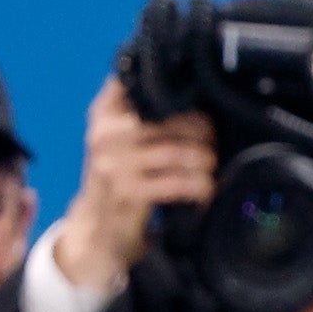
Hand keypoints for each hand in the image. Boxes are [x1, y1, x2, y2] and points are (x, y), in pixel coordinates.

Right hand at [57, 75, 216, 298]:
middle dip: (202, 132)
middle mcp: (105, 134)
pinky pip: (178, 183)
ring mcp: (114, 164)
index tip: (199, 104)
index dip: (176, 92)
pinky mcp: (128, 193)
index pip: (140, 84)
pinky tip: (205, 190)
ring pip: (178, 151)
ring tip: (209, 166)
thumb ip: (142, 110)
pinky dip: (200, 186)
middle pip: (171, 119)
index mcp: (104, 113)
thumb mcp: (121, 138)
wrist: (99, 227)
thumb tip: (192, 88)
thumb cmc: (120, 176)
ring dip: (205, 160)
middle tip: (213, 143)